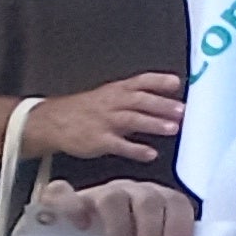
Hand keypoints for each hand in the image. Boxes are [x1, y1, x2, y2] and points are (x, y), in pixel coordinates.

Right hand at [41, 180, 196, 235]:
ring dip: (119, 227)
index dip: (180, 228)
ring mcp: (100, 193)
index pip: (176, 202)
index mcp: (157, 201)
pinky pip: (65, 193)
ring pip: (112, 197)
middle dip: (152, 235)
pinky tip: (81, 227)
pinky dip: (72, 208)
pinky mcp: (70, 201)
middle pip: (148, 201)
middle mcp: (131, 192)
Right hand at [43, 69, 185, 173]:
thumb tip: (170, 103)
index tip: (176, 82)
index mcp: (117, 90)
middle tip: (182, 110)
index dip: (158, 81)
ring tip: (172, 128)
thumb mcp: (110, 96)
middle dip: (161, 104)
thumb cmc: (87, 109)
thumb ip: (138, 98)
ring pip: (131, 120)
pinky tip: (150, 154)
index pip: (140, 81)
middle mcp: (113, 103)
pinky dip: (135, 150)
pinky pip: (119, 145)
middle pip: (139, 100)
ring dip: (153, 123)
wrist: (53, 122)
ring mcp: (105, 121)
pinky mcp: (99, 140)